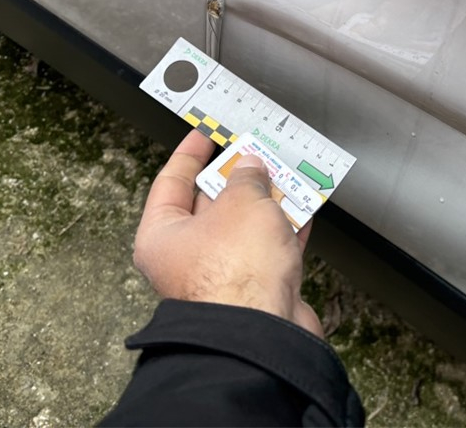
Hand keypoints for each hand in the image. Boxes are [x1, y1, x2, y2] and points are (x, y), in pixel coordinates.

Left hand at [133, 130, 322, 336]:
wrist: (263, 333)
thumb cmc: (235, 275)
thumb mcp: (241, 203)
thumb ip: (247, 178)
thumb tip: (249, 168)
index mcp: (162, 237)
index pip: (171, 182)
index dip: (190, 153)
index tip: (205, 133)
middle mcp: (187, 259)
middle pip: (211, 205)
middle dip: (236, 177)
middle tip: (254, 151)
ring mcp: (222, 276)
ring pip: (245, 226)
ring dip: (266, 200)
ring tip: (284, 173)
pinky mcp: (255, 291)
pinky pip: (270, 248)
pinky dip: (287, 227)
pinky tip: (303, 207)